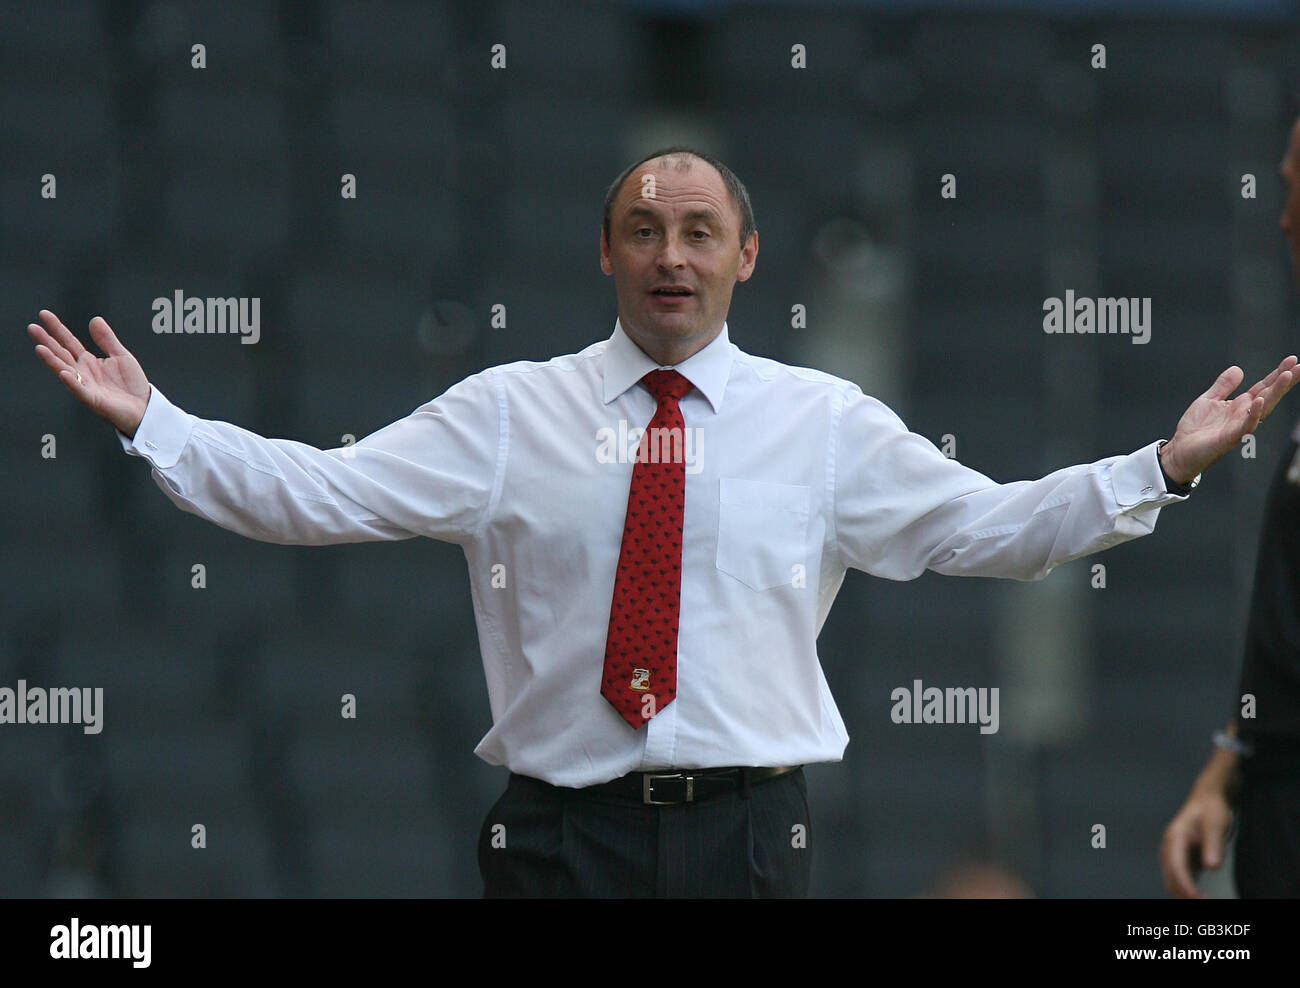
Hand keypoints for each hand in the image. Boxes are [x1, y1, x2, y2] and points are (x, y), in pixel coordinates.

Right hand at [28, 310, 150, 438]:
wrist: (144, 408)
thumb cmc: (132, 385)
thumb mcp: (121, 356)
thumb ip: (107, 339)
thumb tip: (94, 319)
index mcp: (88, 362)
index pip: (68, 342)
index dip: (57, 329)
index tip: (44, 315)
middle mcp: (83, 373)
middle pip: (61, 354)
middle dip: (46, 341)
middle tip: (32, 327)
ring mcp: (86, 386)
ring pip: (65, 371)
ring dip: (52, 361)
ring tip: (40, 348)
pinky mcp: (94, 400)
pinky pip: (80, 390)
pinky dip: (72, 382)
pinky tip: (63, 373)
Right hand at [1159, 783, 1234, 897]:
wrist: (1208, 799)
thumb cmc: (1211, 809)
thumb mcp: (1215, 823)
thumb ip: (1213, 844)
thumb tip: (1211, 866)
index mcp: (1175, 837)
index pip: (1176, 865)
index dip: (1185, 884)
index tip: (1197, 898)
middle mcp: (1170, 847)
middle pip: (1170, 876)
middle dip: (1183, 892)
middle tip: (1204, 902)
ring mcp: (1175, 854)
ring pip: (1172, 879)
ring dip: (1183, 892)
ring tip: (1203, 900)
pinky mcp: (1183, 859)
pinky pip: (1180, 878)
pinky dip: (1187, 889)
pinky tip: (1200, 895)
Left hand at [1160, 356, 1298, 484]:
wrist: (1180, 451)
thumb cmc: (1195, 429)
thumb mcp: (1208, 400)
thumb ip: (1223, 386)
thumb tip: (1238, 369)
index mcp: (1240, 405)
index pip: (1263, 387)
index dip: (1277, 374)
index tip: (1292, 360)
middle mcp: (1244, 415)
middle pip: (1269, 395)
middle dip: (1285, 381)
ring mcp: (1240, 426)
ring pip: (1263, 408)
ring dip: (1276, 393)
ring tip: (1287, 376)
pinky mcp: (1230, 438)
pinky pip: (1246, 425)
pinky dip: (1254, 414)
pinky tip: (1259, 400)